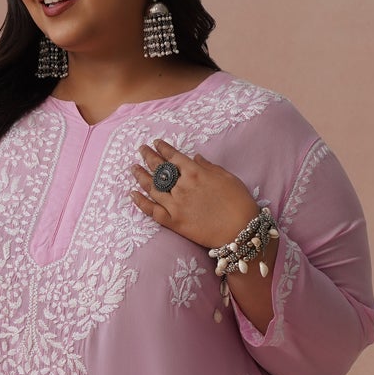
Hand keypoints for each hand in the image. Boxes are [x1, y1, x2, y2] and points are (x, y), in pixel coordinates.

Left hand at [128, 138, 259, 252]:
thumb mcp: (227, 177)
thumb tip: (195, 157)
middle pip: (159, 169)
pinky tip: (133, 194)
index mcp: (195, 172)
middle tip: (141, 149)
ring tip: (133, 168)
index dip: (163, 148)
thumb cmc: (239, 202)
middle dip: (148, 157)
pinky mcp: (174, 222)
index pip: (173, 156)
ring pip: (152, 187)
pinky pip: (152, 211)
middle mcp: (182, 186)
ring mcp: (176, 205)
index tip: (156, 143)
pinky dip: (141, 202)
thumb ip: (208, 166)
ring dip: (141, 176)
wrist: (240, 231)